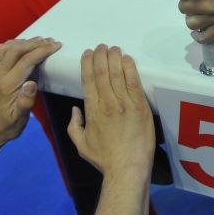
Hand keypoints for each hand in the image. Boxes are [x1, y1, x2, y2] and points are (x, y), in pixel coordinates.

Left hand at [0, 37, 61, 146]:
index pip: (25, 61)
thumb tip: (32, 83)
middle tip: (52, 42)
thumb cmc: (7, 126)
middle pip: (15, 50)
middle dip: (35, 43)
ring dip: (24, 42)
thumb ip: (25, 102)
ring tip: (41, 41)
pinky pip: (0, 52)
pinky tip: (23, 45)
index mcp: (6, 86)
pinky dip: (13, 45)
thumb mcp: (19, 119)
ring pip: (6, 48)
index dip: (42, 51)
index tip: (57, 46)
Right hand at [68, 45, 154, 177]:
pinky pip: (134, 83)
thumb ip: (73, 126)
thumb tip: (75, 110)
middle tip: (102, 46)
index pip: (88, 80)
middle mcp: (108, 104)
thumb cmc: (104, 159)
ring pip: (118, 74)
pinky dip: (130, 69)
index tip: (88, 53)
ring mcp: (125, 104)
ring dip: (115, 58)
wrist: (127, 168)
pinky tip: (127, 59)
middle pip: (103, 73)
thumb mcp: (81, 144)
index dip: (87, 64)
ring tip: (114, 48)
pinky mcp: (140, 107)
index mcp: (92, 111)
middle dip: (101, 56)